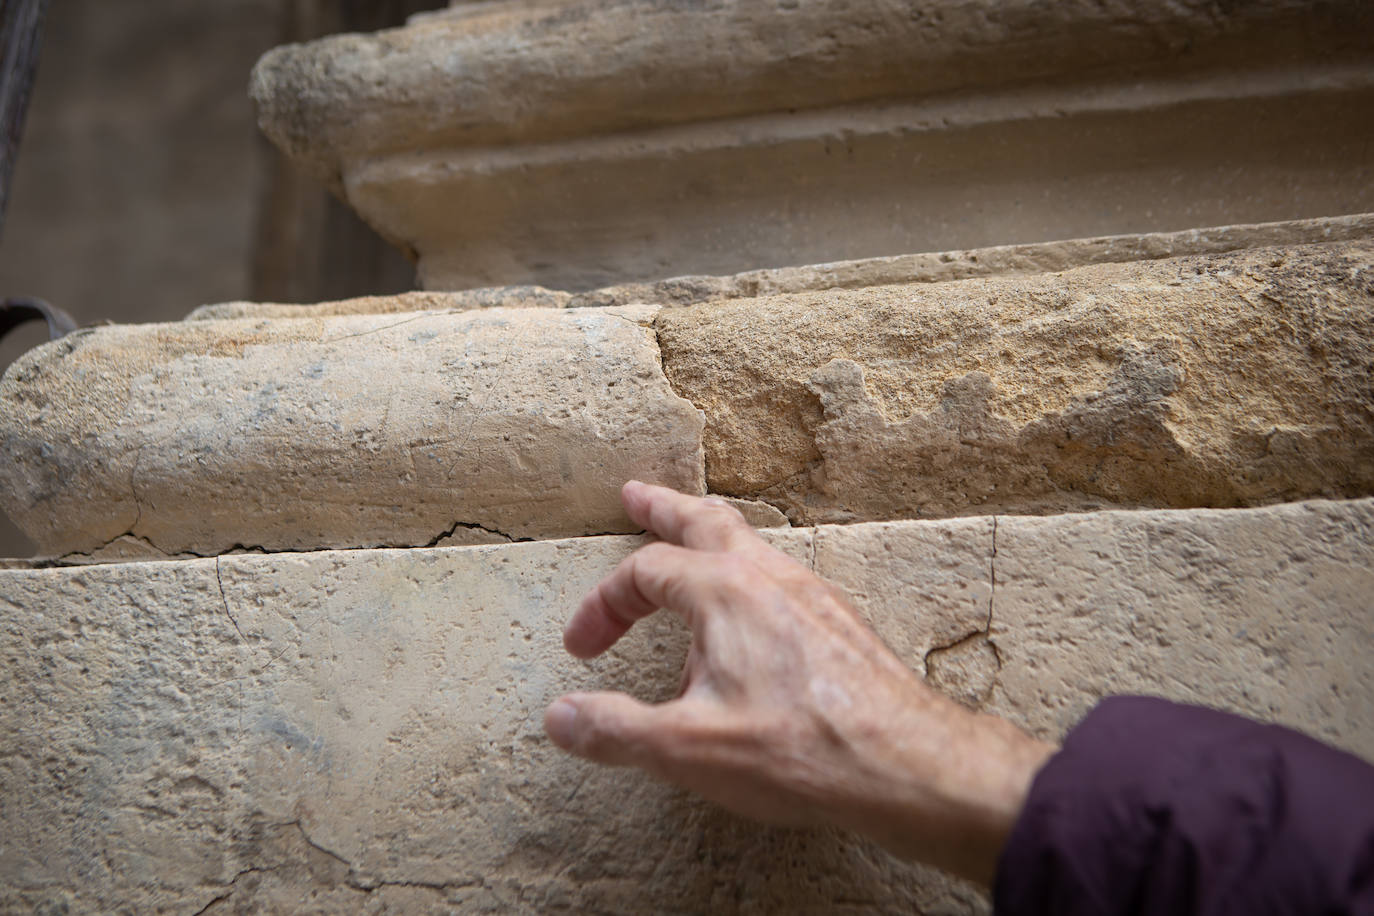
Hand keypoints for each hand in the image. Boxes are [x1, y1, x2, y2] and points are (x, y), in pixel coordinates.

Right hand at [544, 481, 1055, 884]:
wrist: (906, 763)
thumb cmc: (801, 750)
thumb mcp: (688, 748)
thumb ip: (618, 730)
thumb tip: (561, 717)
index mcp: (725, 591)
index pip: (644, 573)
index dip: (604, 606)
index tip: (584, 649)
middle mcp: (769, 576)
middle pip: (705, 522)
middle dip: (664, 508)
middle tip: (637, 496)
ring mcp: (810, 595)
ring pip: (750, 545)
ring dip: (709, 539)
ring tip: (690, 546)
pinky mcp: (837, 623)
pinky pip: (779, 577)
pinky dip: (746, 575)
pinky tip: (748, 614)